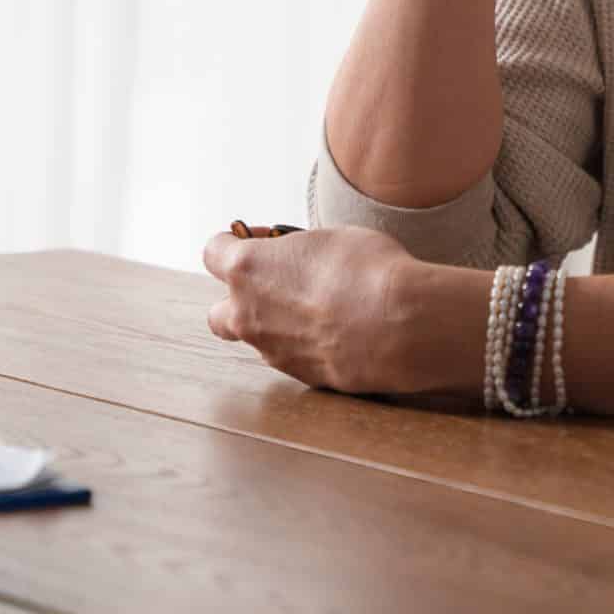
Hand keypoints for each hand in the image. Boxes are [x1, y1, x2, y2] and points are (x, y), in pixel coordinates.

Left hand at [201, 226, 465, 395]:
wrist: (400, 324)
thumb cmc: (368, 269)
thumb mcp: (329, 238)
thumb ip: (297, 251)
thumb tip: (296, 259)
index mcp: (247, 268)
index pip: (214, 252)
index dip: (235, 244)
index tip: (264, 241)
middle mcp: (247, 313)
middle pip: (218, 311)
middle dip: (239, 299)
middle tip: (276, 285)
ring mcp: (270, 349)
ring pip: (255, 337)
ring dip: (273, 324)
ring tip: (316, 310)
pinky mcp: (297, 375)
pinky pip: (287, 356)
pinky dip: (301, 345)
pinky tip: (335, 332)